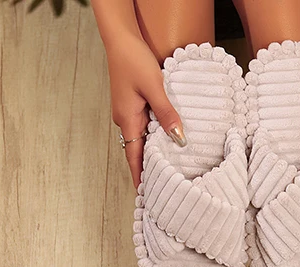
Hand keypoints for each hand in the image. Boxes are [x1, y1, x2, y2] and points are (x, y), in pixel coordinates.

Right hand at [105, 33, 184, 186]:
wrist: (121, 38)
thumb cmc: (133, 60)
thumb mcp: (154, 87)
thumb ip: (166, 114)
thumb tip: (178, 138)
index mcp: (127, 121)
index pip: (133, 157)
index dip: (140, 177)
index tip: (145, 196)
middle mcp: (125, 120)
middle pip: (137, 152)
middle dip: (147, 170)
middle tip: (161, 189)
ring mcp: (128, 112)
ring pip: (142, 139)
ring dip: (152, 154)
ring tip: (167, 170)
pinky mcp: (133, 104)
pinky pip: (144, 127)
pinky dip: (153, 138)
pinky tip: (166, 140)